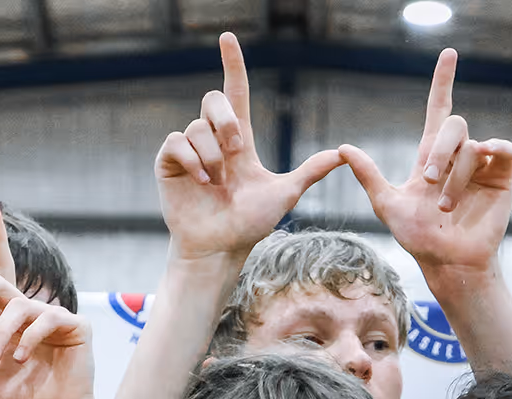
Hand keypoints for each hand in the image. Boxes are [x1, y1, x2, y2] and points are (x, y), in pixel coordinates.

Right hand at [157, 35, 342, 261]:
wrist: (219, 247)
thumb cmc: (249, 224)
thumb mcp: (284, 194)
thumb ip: (310, 172)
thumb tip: (343, 154)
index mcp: (237, 139)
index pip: (235, 92)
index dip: (233, 64)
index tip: (228, 38)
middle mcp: (212, 139)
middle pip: (214, 99)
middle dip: (226, 120)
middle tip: (237, 150)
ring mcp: (188, 151)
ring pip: (197, 125)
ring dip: (212, 154)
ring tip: (217, 181)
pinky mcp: (168, 163)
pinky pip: (176, 141)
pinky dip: (193, 160)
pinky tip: (202, 181)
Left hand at [339, 50, 511, 276]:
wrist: (447, 261)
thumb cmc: (418, 237)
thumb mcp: (387, 204)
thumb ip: (368, 174)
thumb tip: (341, 148)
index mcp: (432, 157)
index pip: (439, 109)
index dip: (443, 82)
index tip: (448, 54)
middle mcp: (457, 157)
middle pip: (454, 125)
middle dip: (439, 151)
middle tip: (427, 180)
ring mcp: (481, 166)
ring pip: (471, 146)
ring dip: (455, 177)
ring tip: (445, 206)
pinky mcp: (501, 177)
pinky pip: (501, 149)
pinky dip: (492, 152)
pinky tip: (482, 164)